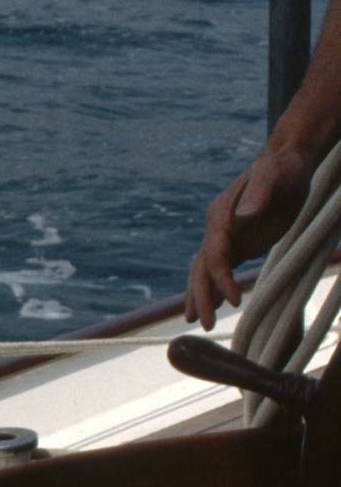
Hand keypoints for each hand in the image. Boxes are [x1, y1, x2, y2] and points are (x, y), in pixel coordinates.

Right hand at [187, 148, 317, 328]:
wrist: (287, 162)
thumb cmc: (282, 168)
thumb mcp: (272, 176)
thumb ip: (258, 194)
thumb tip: (242, 216)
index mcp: (221, 214)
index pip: (214, 253)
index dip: (220, 278)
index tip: (234, 299)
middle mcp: (217, 227)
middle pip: (202, 267)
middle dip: (201, 296)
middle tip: (205, 323)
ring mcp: (226, 236)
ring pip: (205, 270)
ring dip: (201, 296)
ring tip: (199, 321)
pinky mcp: (239, 243)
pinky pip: (220, 269)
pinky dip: (213, 287)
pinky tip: (212, 305)